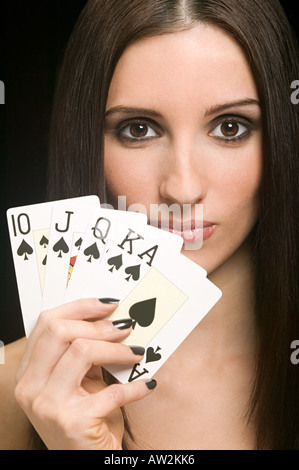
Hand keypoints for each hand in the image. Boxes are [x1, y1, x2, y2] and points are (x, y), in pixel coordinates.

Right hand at [15, 298, 155, 449]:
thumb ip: (83, 353)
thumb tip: (111, 319)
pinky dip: (135, 387)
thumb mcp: (77, 382)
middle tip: (125, 327)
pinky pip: (111, 392)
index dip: (79, 307)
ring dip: (117, 350)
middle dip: (99, 325)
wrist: (85, 462)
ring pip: (81, 351)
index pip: (46, 323)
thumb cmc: (85, 419)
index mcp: (28, 371)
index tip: (108, 304)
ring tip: (137, 352)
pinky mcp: (72, 422)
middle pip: (60, 331)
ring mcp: (47, 405)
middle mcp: (30, 387)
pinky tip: (147, 385)